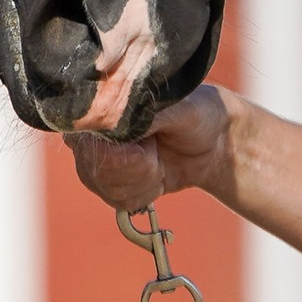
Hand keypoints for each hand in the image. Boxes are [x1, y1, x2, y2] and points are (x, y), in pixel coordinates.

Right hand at [65, 85, 233, 209]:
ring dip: (144, 180)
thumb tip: (114, 121)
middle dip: (138, 168)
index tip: (151, 143)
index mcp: (104, 99)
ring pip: (108, 188)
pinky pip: (118, 201)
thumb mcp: (179, 108)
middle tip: (156, 148)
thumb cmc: (197, 113)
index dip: (122, 152)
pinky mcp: (107, 180)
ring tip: (158, 159)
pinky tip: (155, 174)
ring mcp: (95, 156)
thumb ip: (144, 114)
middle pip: (96, 169)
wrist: (213, 142)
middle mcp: (90, 128)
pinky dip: (145, 193)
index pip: (89, 138)